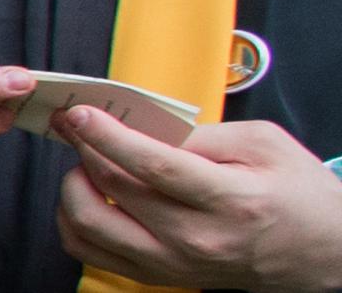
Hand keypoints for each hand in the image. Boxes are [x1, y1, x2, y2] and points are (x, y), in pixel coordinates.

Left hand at [57, 112, 341, 289]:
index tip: (79, 114)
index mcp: (230, 199)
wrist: (322, 250)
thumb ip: (202, 133)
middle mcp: (197, 238)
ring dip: (73, 186)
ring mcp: (174, 263)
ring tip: (88, 163)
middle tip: (78, 127)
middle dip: (84, 149)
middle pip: (114, 189)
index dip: (106, 135)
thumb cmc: (298, 193)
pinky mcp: (159, 277)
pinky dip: (75, 221)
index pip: (151, 164)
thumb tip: (142, 126)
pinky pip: (91, 252)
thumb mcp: (264, 144)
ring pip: (89, 226)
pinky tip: (89, 197)